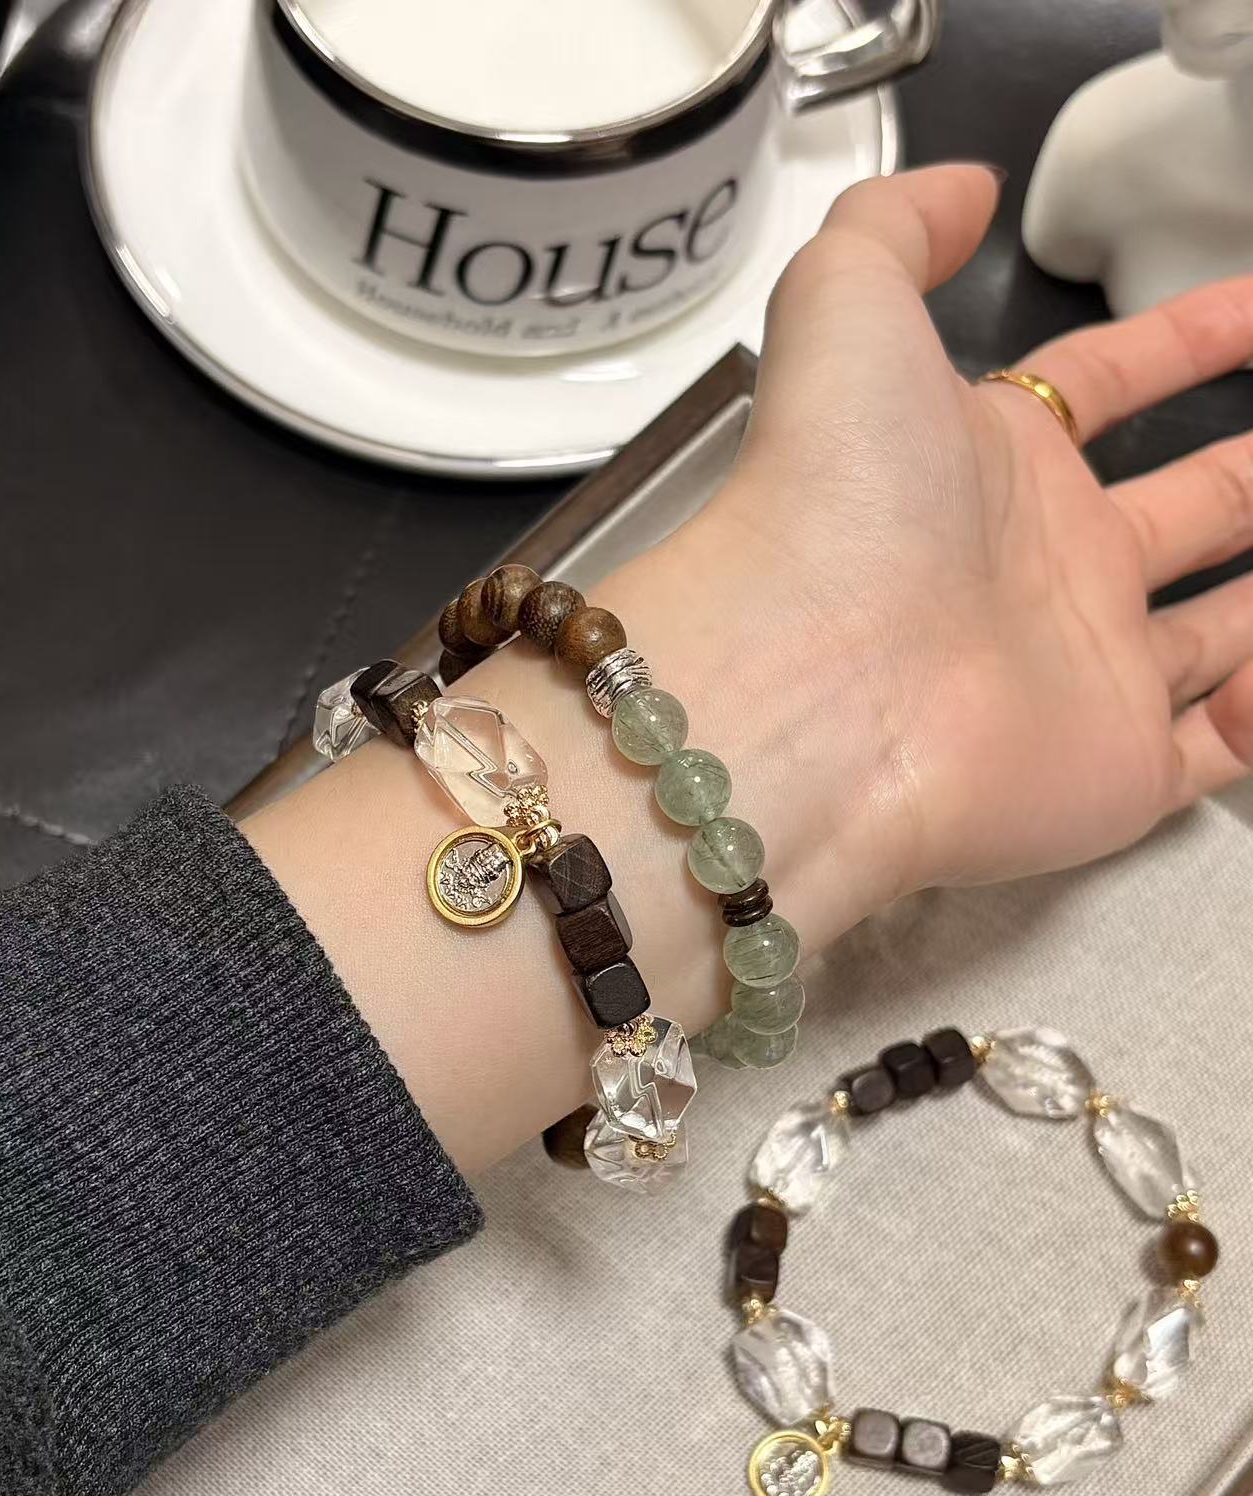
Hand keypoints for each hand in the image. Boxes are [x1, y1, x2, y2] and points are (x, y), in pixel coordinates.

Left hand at [248, 165, 1252, 1167]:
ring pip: (1214, 628)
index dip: (1188, 341)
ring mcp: (1085, 672)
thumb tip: (966, 192)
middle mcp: (1045, 567)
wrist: (817, 687)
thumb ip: (896, 230)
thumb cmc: (833, 494)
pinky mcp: (1116, 772)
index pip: (1110, 385)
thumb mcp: (842, 306)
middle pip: (1180, 510)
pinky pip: (1222, 743)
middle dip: (1247, 472)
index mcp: (993, 462)